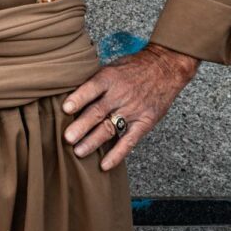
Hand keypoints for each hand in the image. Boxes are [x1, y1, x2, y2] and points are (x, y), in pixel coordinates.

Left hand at [61, 42, 198, 170]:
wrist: (164, 68)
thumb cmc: (133, 67)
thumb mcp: (112, 66)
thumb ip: (95, 82)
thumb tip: (69, 95)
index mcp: (110, 78)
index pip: (92, 88)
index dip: (78, 98)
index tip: (65, 109)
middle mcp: (120, 95)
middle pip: (98, 112)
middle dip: (82, 126)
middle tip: (68, 138)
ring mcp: (132, 110)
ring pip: (110, 128)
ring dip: (93, 142)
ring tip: (78, 152)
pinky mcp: (144, 122)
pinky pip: (129, 141)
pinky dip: (117, 154)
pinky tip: (105, 165)